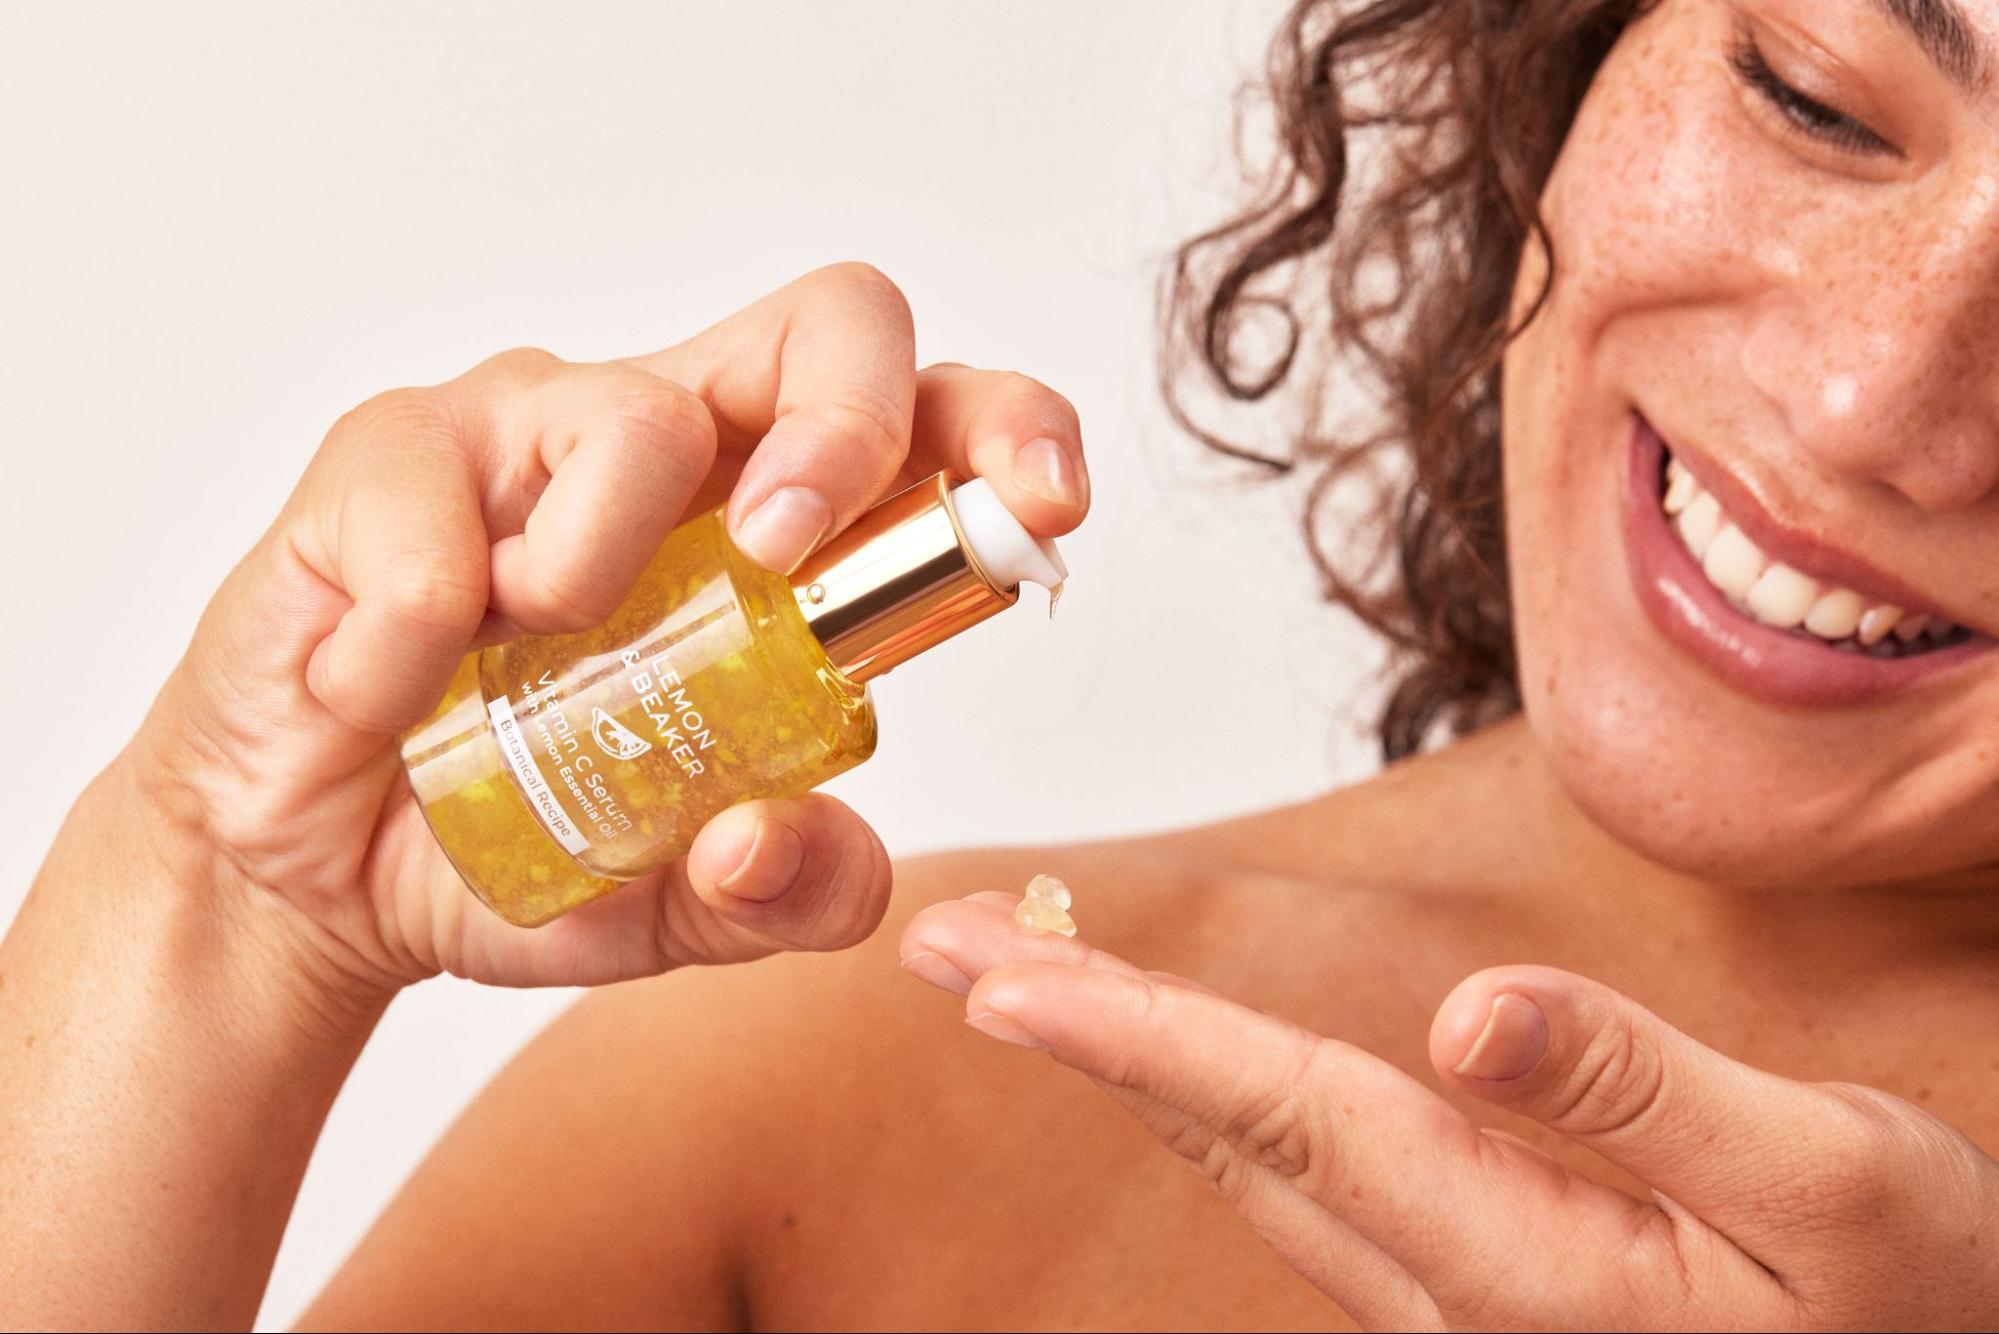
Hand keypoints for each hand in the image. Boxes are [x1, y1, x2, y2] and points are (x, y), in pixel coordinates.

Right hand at [128, 263, 1087, 1003]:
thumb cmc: (516, 841)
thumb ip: (778, 890)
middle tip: (791, 557)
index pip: (930, 421)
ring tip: (522, 656)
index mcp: (782, 531)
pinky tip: (386, 697)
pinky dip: (414, 625)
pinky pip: (428, 494)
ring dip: (600, 556)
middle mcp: (679, 451)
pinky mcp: (390, 455)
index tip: (1048, 508)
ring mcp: (533, 432)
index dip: (1008, 432)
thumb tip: (789, 843)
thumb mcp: (674, 902)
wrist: (319, 878)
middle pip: (833, 321)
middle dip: (850, 423)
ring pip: (630, 411)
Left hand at [901, 894, 1998, 1329]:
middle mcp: (1453, 1294)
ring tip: (1020, 967)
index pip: (1294, 1122)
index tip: (1001, 982)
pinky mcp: (1469, 1286)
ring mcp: (1448, 1301)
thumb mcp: (1832, 1184)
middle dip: (1079, 1033)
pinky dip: (1215, 1094)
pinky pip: (1306, 1177)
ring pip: (1251, 1163)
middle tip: (947, 943)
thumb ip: (1650, 1097)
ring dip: (1128, 1056)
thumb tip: (1474, 1017)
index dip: (1139, 1043)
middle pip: (1229, 1138)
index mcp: (1531, 1262)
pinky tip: (1179, 1051)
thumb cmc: (1913, 1295)